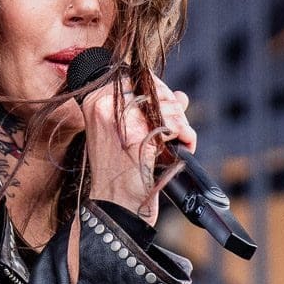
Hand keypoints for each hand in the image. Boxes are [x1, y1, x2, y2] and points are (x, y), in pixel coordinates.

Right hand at [84, 75, 196, 224]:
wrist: (114, 208)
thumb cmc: (119, 176)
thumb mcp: (126, 136)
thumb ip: (149, 110)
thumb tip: (180, 96)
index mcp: (95, 101)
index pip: (135, 75)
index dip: (158, 89)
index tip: (169, 106)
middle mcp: (103, 106)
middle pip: (154, 88)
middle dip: (174, 108)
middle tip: (178, 129)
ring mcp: (119, 119)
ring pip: (167, 105)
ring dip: (183, 124)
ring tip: (182, 140)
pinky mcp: (138, 136)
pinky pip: (174, 125)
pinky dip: (187, 135)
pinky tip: (186, 146)